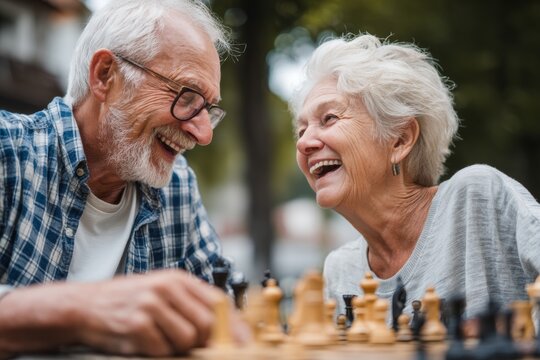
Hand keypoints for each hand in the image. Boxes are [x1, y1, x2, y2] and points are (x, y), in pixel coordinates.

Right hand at [0, 269, 250, 356]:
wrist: (86, 306)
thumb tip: (223, 330)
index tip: (245, 343)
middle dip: (202, 341)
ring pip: (188, 339)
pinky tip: (143, 341)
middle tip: (189, 345)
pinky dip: (157, 352)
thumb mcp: (161, 293)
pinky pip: (163, 350)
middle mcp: (168, 288)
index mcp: (178, 279)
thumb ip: (191, 306)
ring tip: (158, 338)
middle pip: (207, 324)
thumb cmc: (127, 301)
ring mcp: (152, 305)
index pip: (220, 302)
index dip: (234, 325)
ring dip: (177, 347)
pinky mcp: (138, 325)